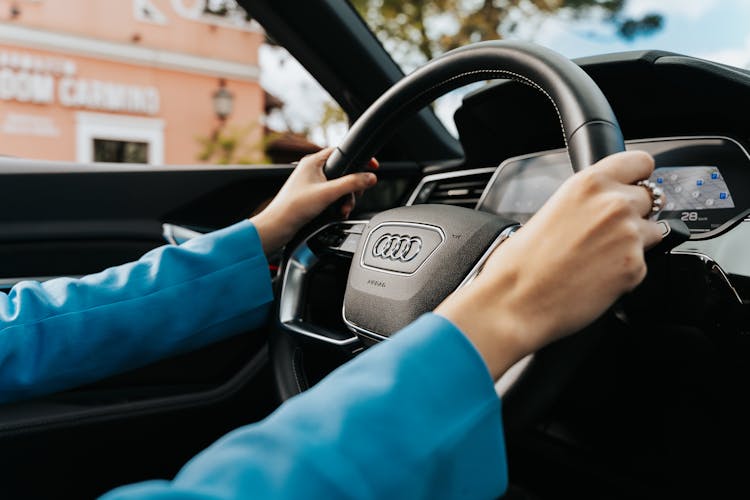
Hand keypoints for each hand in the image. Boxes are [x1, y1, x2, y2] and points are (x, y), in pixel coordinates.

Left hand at [251, 148, 377, 252]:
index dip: (358, 159)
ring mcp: (312, 183)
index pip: (341, 152)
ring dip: (345, 199)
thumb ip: (351, 184)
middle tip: (354, 196)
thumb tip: (370, 177)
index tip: (372, 166)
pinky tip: (337, 213)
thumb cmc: (294, 207)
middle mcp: (313, 170)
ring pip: (338, 187)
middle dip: (351, 188)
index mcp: (313, 162)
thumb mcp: (328, 193)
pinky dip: (337, 204)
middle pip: (343, 172)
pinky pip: (332, 196)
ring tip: (342, 210)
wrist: (278, 226)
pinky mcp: (312, 196)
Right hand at [436, 151, 663, 378]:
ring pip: (654, 231)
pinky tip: (597, 277)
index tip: (635, 186)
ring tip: (600, 258)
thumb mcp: (552, 209)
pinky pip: (643, 264)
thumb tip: (608, 203)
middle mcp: (614, 203)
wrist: (516, 299)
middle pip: (652, 198)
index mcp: (589, 183)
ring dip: (635, 242)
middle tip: (608, 233)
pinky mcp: (635, 267)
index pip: (641, 162)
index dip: (638, 177)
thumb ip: (587, 200)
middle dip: (637, 213)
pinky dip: (626, 271)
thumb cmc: (522, 261)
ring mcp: (629, 235)